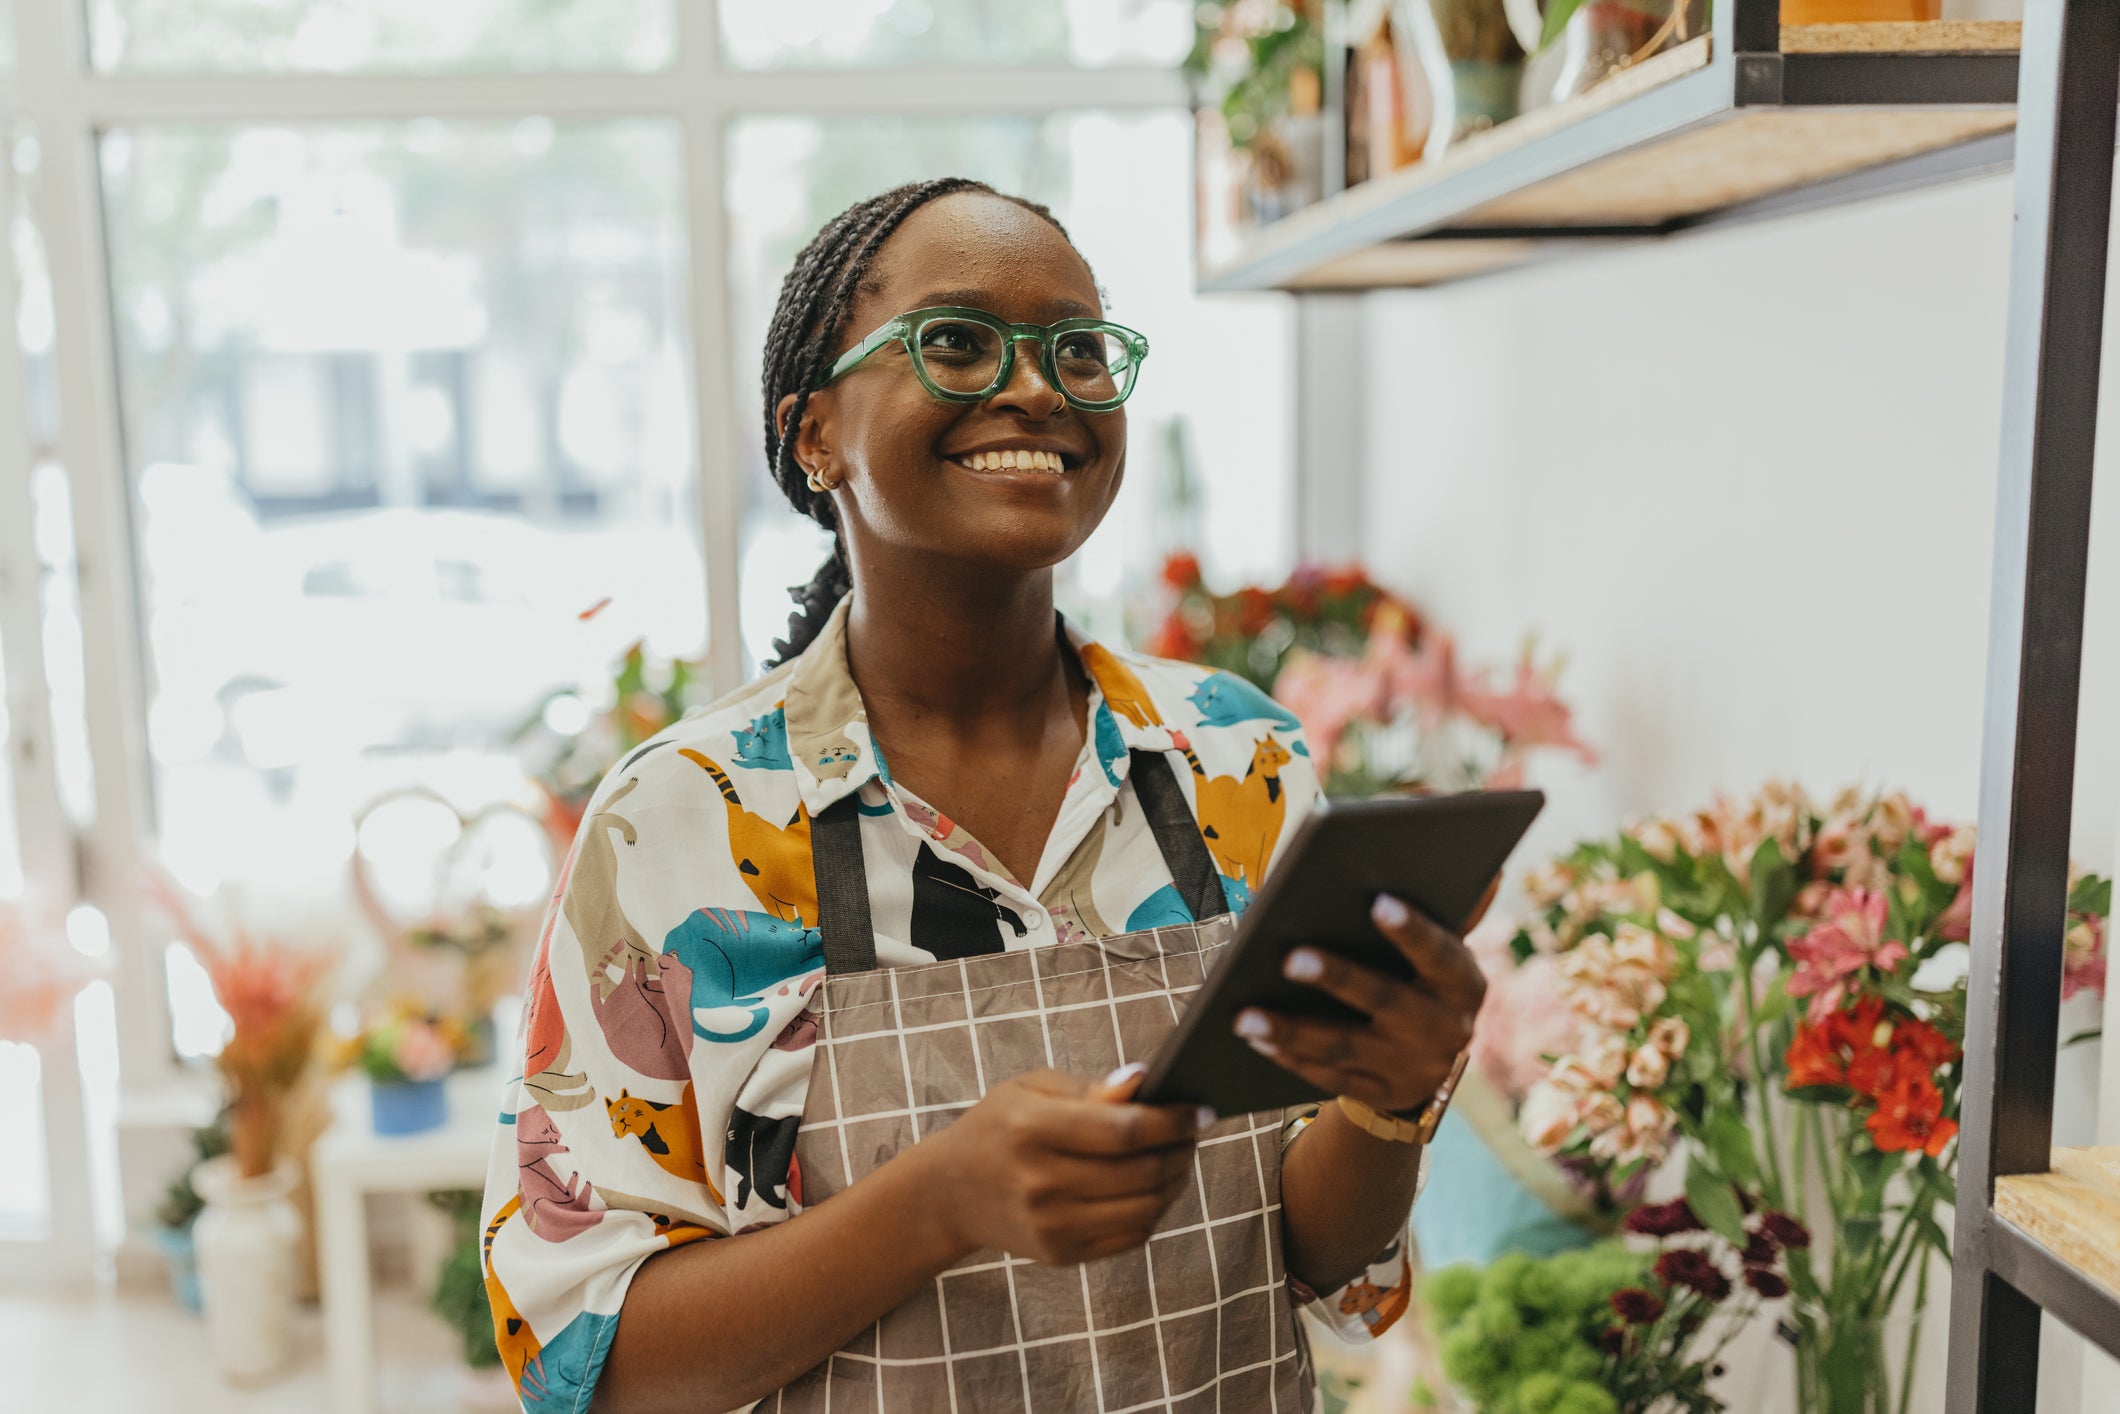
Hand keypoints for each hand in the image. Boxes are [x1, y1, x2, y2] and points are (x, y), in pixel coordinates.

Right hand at [920, 1068, 1199, 1265]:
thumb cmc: (999, 1127)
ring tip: (1180, 1157)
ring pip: (1146, 1207)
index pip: (1123, 1130)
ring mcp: (1051, 1225)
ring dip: (1176, 1181)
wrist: (951, 1192)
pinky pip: (1132, 1235)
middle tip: (1193, 1132)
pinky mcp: (1061, 1254)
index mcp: (1032, 1129)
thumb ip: (1091, 1088)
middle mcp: (1041, 1182)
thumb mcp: (1032, 1089)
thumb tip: (1145, 1082)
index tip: (1198, 1109)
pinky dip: (1156, 1209)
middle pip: (1142, 1172)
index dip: (1171, 1121)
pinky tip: (1156, 1186)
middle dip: (1181, 1150)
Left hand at [1233, 893, 1488, 1115]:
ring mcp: (1411, 1068)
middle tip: (1290, 958)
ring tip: (1244, 1015)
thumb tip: (1490, 865)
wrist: (1432, 1064)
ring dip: (1292, 1031)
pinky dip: (1290, 1058)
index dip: (1412, 930)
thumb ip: (1449, 910)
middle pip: (1385, 1001)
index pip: (1439, 954)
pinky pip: (1329, 1078)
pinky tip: (1256, 1039)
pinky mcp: (1379, 1094)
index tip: (1377, 902)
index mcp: (1463, 983)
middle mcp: (1444, 1029)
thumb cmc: (1424, 980)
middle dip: (1338, 979)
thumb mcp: (1443, 951)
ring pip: (1346, 1048)